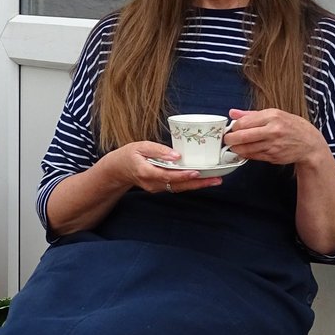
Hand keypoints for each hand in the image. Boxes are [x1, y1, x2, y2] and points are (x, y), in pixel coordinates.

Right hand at [109, 142, 223, 194]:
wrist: (119, 169)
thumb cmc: (129, 155)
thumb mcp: (141, 146)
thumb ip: (158, 150)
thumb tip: (176, 155)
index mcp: (146, 172)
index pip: (167, 175)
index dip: (182, 175)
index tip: (196, 172)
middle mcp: (152, 184)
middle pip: (178, 185)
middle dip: (198, 183)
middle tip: (216, 179)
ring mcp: (157, 188)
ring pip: (180, 188)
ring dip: (198, 185)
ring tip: (215, 180)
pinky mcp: (161, 188)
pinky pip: (177, 187)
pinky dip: (191, 184)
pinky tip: (203, 180)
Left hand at [223, 108, 326, 167]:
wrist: (309, 143)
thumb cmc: (292, 126)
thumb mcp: (275, 114)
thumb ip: (252, 114)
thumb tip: (233, 113)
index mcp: (272, 116)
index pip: (244, 122)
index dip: (234, 127)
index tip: (232, 128)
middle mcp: (272, 130)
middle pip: (242, 136)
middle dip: (230, 139)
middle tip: (227, 139)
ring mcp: (273, 145)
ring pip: (246, 149)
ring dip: (236, 148)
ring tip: (235, 145)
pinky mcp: (272, 157)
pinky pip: (253, 156)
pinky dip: (246, 154)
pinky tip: (245, 150)